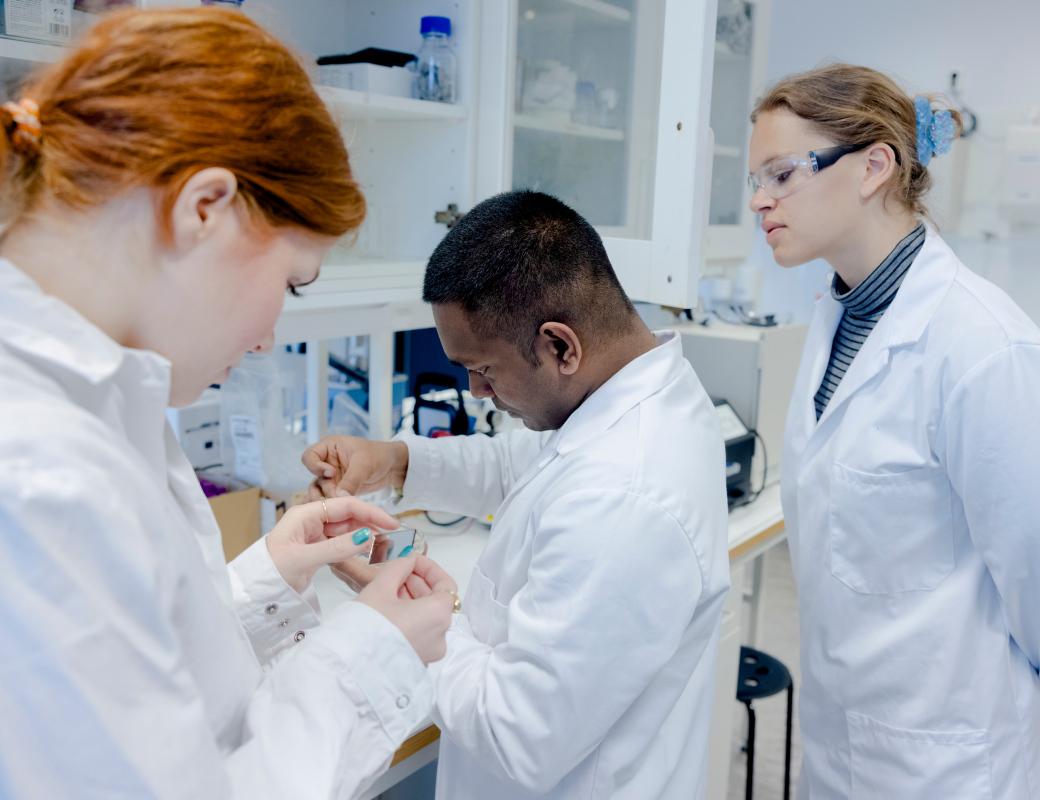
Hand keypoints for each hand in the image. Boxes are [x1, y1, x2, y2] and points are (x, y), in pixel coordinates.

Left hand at [265, 496, 397, 592]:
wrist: (254, 592)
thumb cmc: (271, 571)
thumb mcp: (304, 559)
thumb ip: (336, 548)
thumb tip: (367, 537)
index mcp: (306, 513)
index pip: (345, 505)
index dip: (371, 512)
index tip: (392, 523)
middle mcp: (311, 520)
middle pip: (348, 516)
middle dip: (371, 523)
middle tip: (394, 536)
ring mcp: (314, 534)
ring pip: (347, 529)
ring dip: (365, 535)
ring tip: (385, 544)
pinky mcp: (316, 549)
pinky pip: (341, 543)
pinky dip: (355, 546)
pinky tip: (369, 551)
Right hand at [302, 436, 408, 498]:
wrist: (393, 466)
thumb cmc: (379, 455)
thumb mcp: (364, 465)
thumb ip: (350, 481)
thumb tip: (338, 497)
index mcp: (329, 447)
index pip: (309, 457)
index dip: (315, 466)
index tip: (331, 473)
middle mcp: (326, 462)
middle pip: (314, 478)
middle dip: (325, 488)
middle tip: (337, 495)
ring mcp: (332, 477)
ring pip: (320, 491)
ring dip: (327, 499)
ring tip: (337, 507)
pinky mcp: (338, 490)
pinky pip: (329, 498)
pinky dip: (331, 505)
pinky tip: (334, 515)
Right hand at [357, 556, 456, 663]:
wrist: (348, 666)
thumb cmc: (367, 625)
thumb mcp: (381, 587)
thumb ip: (399, 568)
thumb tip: (408, 561)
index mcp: (439, 615)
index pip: (446, 584)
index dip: (430, 568)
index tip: (412, 561)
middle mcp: (441, 636)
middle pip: (437, 601)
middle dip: (418, 583)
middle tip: (397, 572)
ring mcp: (430, 652)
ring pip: (428, 617)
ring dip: (413, 599)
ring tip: (390, 589)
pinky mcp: (417, 661)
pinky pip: (420, 633)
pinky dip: (411, 618)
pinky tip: (390, 609)